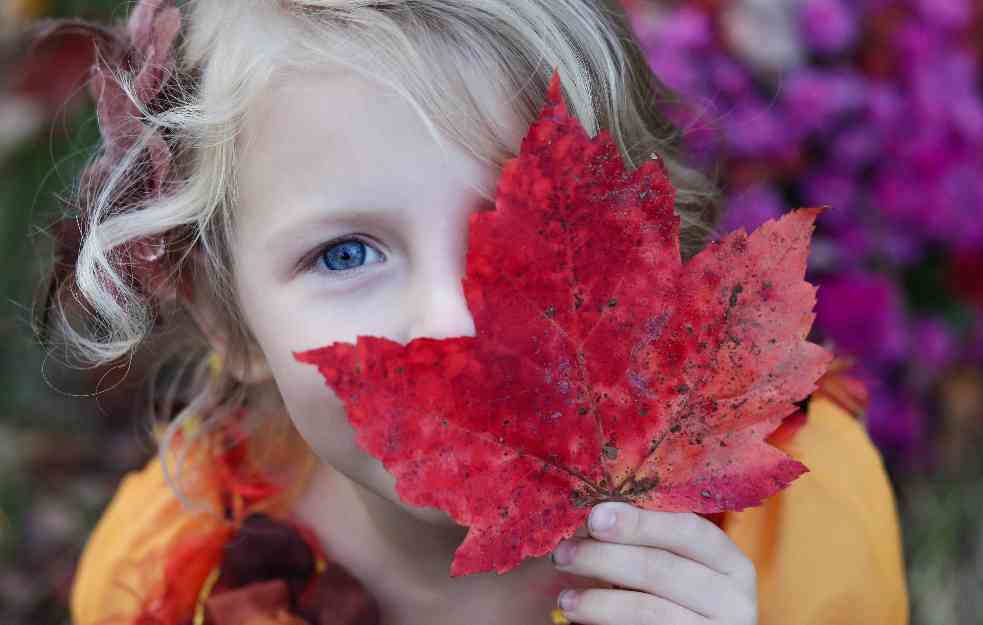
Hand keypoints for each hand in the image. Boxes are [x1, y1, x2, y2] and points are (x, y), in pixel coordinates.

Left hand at [550, 502, 757, 624]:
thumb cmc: (671, 596)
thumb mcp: (672, 564)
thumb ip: (645, 537)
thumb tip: (594, 511)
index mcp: (730, 562)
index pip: (688, 530)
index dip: (640, 521)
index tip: (594, 516)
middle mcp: (734, 599)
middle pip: (662, 569)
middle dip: (604, 558)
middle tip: (562, 554)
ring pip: (649, 611)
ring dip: (598, 601)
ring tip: (564, 599)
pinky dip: (605, 624)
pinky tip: (579, 620)